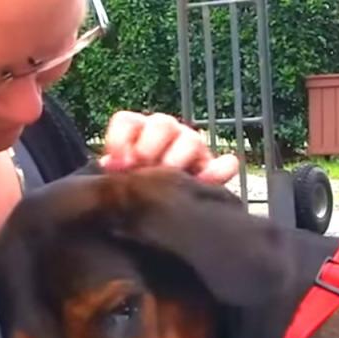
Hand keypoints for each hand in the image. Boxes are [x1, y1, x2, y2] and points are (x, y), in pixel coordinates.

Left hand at [99, 111, 238, 184]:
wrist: (163, 214)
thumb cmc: (136, 192)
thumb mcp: (120, 180)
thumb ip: (115, 170)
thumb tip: (112, 167)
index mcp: (137, 132)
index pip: (126, 122)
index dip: (120, 140)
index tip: (117, 164)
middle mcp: (166, 134)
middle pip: (161, 124)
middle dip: (149, 147)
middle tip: (143, 168)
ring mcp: (192, 148)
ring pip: (191, 140)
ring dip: (179, 158)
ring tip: (170, 178)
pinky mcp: (214, 168)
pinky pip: (226, 164)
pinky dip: (218, 171)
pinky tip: (205, 183)